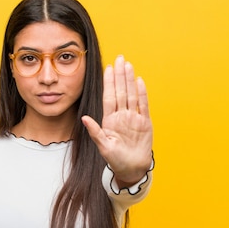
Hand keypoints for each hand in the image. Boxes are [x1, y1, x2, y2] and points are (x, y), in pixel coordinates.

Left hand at [82, 55, 152, 186]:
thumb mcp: (103, 147)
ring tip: (128, 65)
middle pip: (120, 91)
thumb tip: (84, 118)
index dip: (108, 82)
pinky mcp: (145, 122)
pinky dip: (141, 93)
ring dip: (129, 80)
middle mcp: (121, 116)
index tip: (107, 68)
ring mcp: (133, 118)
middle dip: (119, 75)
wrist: (132, 169)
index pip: (109, 97)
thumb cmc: (116, 160)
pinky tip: (139, 81)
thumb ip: (95, 132)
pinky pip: (143, 105)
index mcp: (110, 120)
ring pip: (131, 95)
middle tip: (119, 58)